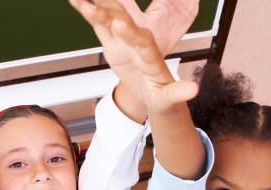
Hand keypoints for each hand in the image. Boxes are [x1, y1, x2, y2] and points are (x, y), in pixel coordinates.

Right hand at [69, 0, 197, 113]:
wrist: (153, 92)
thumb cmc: (162, 96)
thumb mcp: (169, 98)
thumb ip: (178, 93)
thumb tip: (193, 90)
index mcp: (151, 55)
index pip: (142, 41)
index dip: (131, 33)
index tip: (120, 25)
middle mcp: (137, 42)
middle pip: (124, 25)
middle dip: (110, 15)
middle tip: (95, 7)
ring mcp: (124, 40)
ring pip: (111, 20)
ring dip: (96, 10)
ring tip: (80, 2)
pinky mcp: (113, 43)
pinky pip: (100, 26)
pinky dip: (89, 13)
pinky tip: (77, 2)